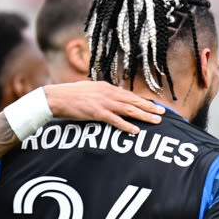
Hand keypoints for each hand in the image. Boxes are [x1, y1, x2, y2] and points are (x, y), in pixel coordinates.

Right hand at [44, 81, 164, 134]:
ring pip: (128, 109)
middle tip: (163, 113)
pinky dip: (126, 125)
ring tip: (156, 121)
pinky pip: (115, 120)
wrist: (56, 98)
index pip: (129, 95)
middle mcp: (108, 93)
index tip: (155, 105)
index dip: (143, 101)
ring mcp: (103, 103)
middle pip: (133, 101)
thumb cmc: (71, 96)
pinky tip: (136, 130)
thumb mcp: (91, 91)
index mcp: (107, 87)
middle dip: (149, 107)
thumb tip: (114, 99)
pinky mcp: (96, 112)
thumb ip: (103, 95)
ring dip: (144, 115)